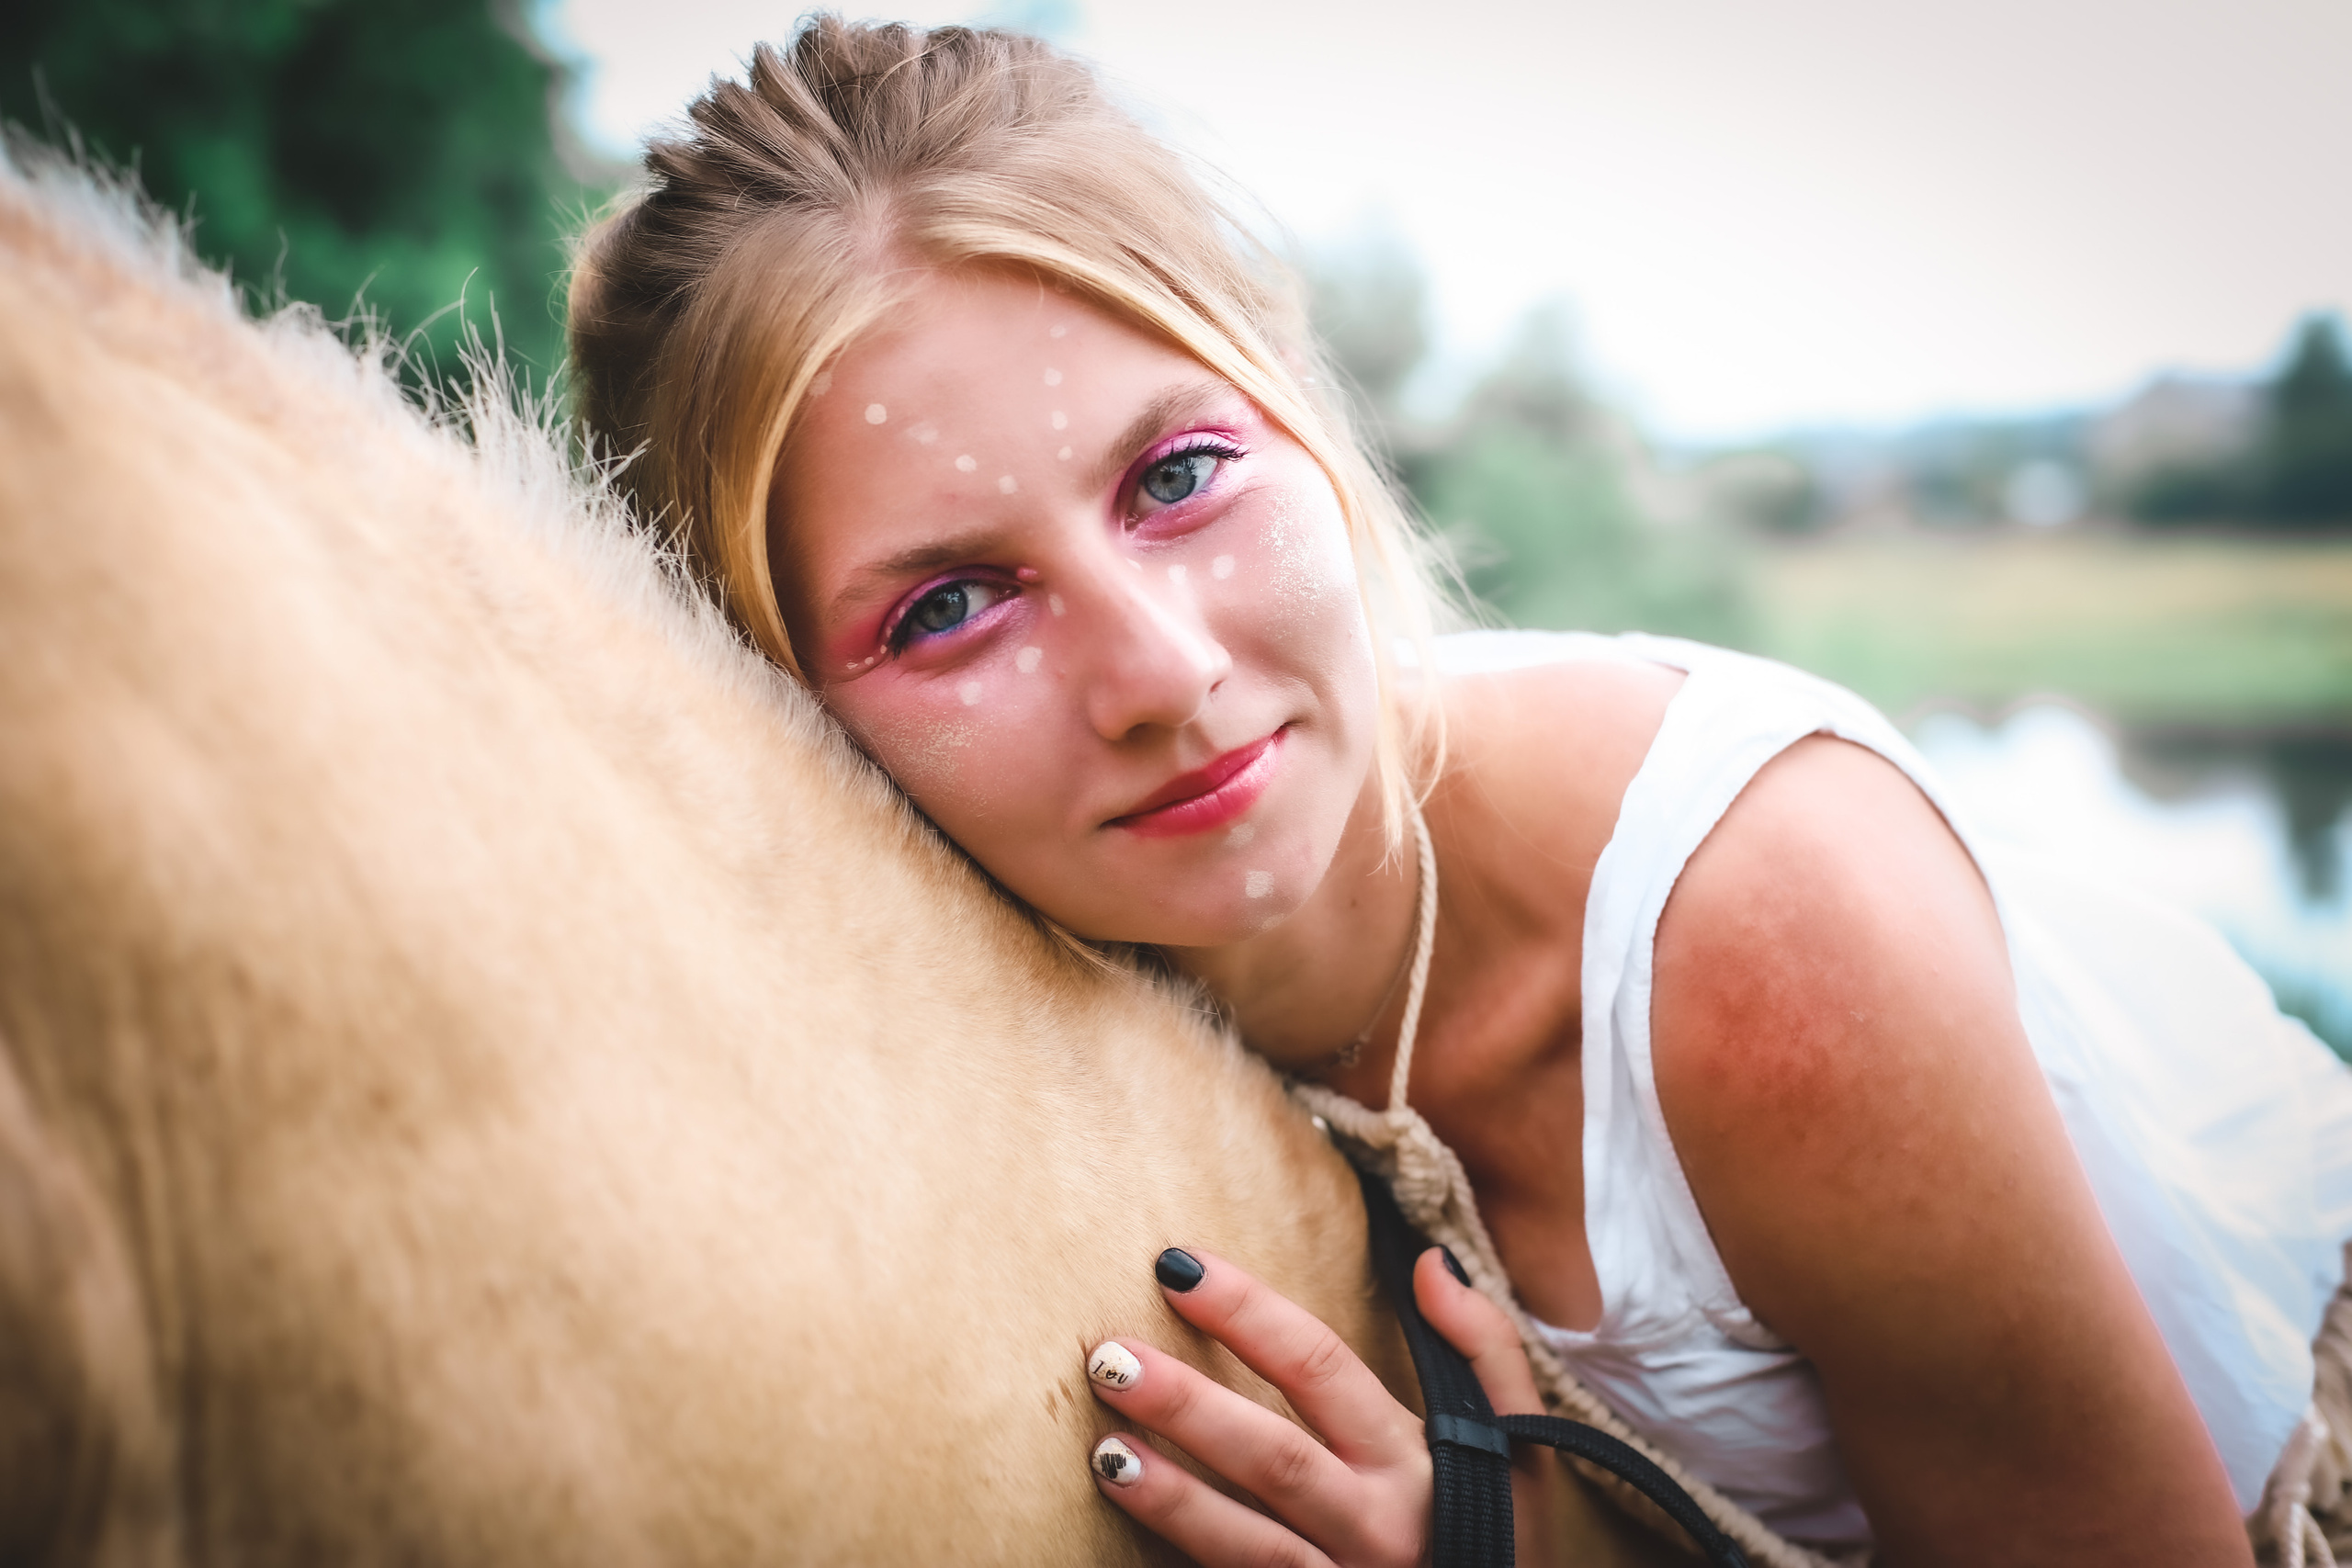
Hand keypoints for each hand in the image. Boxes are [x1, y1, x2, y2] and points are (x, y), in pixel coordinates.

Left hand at [1084, 1244, 1546, 1566]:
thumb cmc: (1511, 1539)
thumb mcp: (1524, 1446)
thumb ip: (1487, 1349)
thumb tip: (1430, 1262)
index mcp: (1418, 1463)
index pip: (1320, 1368)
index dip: (1247, 1313)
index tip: (1176, 1267)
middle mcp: (1376, 1527)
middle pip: (1272, 1457)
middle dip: (1187, 1406)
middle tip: (1108, 1357)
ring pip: (1248, 1546)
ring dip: (1173, 1501)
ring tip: (1102, 1453)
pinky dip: (1190, 1564)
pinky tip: (1138, 1529)